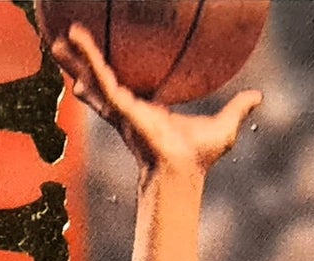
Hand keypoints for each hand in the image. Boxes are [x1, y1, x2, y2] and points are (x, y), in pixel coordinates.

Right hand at [51, 24, 261, 176]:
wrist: (182, 171)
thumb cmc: (199, 157)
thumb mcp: (225, 126)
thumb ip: (239, 109)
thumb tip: (259, 97)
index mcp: (146, 111)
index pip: (126, 90)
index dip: (113, 79)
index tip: (102, 66)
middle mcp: (129, 109)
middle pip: (100, 83)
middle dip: (82, 67)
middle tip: (65, 48)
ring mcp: (121, 108)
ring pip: (93, 77)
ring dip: (74, 59)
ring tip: (54, 40)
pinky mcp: (119, 106)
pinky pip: (100, 75)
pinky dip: (87, 55)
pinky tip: (74, 36)